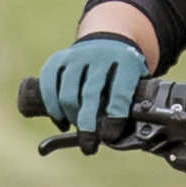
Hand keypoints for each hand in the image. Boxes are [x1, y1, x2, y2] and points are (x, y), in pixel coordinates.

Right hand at [34, 30, 153, 141]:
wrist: (109, 40)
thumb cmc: (123, 73)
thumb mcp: (137, 82)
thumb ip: (131, 105)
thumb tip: (117, 137)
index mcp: (126, 61)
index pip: (120, 91)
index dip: (115, 117)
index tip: (109, 137)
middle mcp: (100, 54)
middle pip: (91, 93)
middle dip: (88, 124)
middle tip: (89, 146)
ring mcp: (77, 55)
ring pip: (67, 92)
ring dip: (71, 117)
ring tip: (78, 130)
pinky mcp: (58, 58)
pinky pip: (48, 85)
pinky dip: (52, 107)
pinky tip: (61, 121)